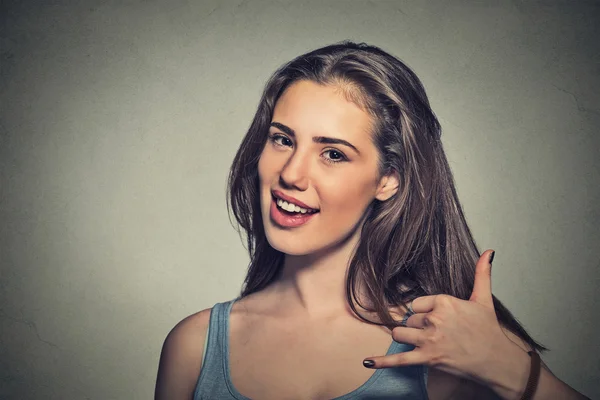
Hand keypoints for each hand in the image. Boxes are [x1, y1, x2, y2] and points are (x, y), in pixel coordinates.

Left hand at [363, 250, 527, 390]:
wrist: (498, 361)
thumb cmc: (489, 330)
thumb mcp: (483, 299)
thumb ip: (482, 273)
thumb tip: (489, 251)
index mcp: (444, 302)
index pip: (417, 303)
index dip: (425, 312)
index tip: (438, 318)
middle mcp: (435, 319)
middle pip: (410, 319)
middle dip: (419, 326)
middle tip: (439, 333)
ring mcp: (430, 340)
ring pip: (400, 333)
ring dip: (406, 337)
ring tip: (420, 341)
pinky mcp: (428, 358)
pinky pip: (400, 360)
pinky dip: (382, 362)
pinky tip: (367, 361)